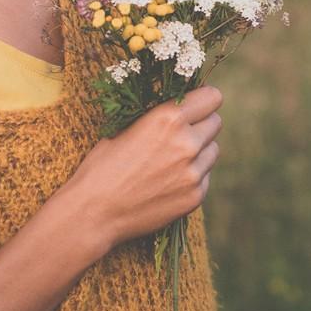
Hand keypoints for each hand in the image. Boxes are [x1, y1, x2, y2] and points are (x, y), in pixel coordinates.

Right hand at [61, 85, 224, 251]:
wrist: (93, 212)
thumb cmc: (102, 166)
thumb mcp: (125, 128)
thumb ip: (159, 117)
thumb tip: (180, 107)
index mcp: (168, 119)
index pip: (212, 97)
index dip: (203, 100)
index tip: (196, 106)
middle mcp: (187, 143)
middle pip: (216, 122)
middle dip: (201, 124)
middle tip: (181, 134)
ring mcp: (194, 172)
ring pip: (213, 150)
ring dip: (200, 151)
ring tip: (172, 160)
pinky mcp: (195, 196)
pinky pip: (205, 176)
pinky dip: (193, 176)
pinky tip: (168, 182)